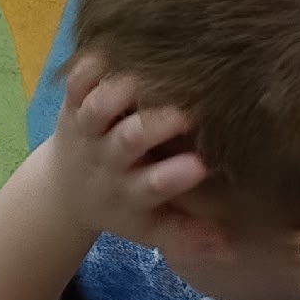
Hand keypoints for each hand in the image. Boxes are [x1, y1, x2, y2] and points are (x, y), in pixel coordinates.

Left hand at [48, 55, 207, 245]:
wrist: (66, 191)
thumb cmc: (123, 207)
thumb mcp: (152, 230)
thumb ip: (190, 236)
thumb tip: (233, 247)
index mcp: (131, 190)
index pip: (152, 186)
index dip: (173, 177)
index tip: (200, 166)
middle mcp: (108, 158)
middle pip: (127, 141)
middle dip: (153, 126)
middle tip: (184, 114)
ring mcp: (88, 129)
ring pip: (97, 109)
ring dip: (118, 93)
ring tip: (146, 79)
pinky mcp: (72, 103)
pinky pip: (75, 83)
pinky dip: (88, 68)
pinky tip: (111, 52)